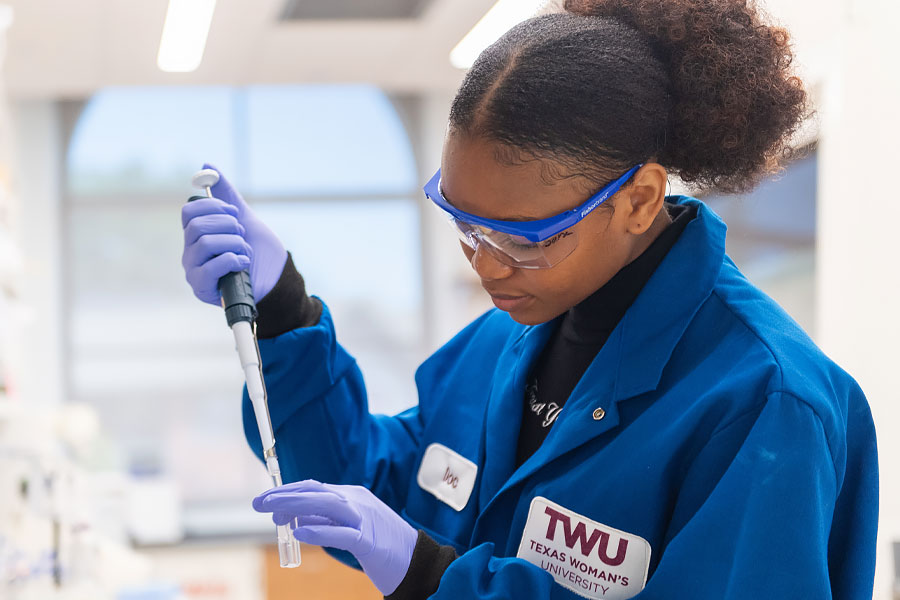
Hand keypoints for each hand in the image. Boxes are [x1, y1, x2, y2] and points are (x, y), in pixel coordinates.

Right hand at [181, 164, 286, 304]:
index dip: (214, 207)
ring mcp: (194, 270)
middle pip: (197, 225)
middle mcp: (191, 251)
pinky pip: (211, 266)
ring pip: (205, 243)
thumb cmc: (259, 252)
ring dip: (234, 243)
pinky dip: (233, 260)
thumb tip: (207, 165)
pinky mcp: (202, 287)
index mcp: (197, 234)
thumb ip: (227, 195)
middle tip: (243, 236)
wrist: (277, 281)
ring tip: (245, 252)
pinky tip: (244, 263)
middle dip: (229, 226)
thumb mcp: (245, 218)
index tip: (234, 214)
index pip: (189, 211)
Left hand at [254, 480, 417, 595]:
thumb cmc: (382, 545)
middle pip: (317, 492)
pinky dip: (319, 531)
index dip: (287, 490)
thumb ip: (327, 521)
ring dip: (297, 506)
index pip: (314, 487)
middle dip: (285, 495)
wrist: (416, 561)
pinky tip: (299, 533)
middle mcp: (357, 502)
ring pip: (327, 505)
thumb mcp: (351, 527)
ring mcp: (364, 519)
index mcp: (353, 497)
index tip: (264, 498)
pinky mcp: (369, 541)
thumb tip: (297, 518)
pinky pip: (341, 533)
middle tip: (258, 503)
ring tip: (273, 512)